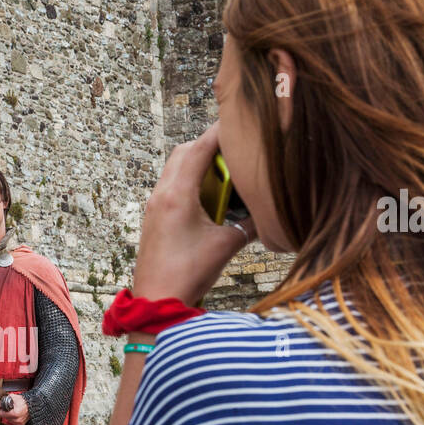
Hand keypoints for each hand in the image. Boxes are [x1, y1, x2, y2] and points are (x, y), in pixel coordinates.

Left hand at [0, 393, 28, 424]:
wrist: (32, 403)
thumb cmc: (23, 400)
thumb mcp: (12, 398)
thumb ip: (1, 402)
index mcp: (16, 413)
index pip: (3, 415)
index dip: (2, 410)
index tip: (4, 408)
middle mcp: (19, 419)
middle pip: (6, 418)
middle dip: (6, 413)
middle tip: (10, 408)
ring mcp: (20, 422)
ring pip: (9, 421)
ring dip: (9, 416)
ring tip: (14, 410)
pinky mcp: (22, 424)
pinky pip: (14, 423)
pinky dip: (13, 419)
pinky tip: (16, 414)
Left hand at [134, 123, 256, 305]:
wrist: (156, 301)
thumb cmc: (187, 275)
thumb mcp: (226, 246)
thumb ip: (250, 224)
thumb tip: (271, 213)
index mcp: (177, 195)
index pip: (200, 148)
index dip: (220, 132)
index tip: (239, 123)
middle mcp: (161, 194)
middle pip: (184, 151)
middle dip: (209, 144)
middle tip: (234, 147)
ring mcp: (153, 205)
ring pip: (174, 167)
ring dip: (198, 162)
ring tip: (224, 171)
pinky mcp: (152, 217)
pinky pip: (170, 185)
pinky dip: (189, 180)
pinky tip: (207, 195)